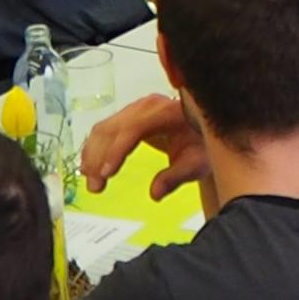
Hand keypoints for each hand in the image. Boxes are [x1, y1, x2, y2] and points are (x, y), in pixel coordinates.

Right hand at [79, 90, 203, 198]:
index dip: (117, 150)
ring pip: (104, 129)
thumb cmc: (204, 143)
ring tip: (92, 182)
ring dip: (92, 155)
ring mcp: (135, 109)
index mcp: (166, 113)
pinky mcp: (129, 115)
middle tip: (95, 187)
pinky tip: (92, 167)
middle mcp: (146, 106)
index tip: (107, 173)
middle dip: (99, 159)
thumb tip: (155, 193)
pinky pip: (106, 129)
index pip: (133, 129)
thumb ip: (176, 177)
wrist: (206, 127)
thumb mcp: (197, 163)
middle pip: (112, 129)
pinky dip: (96, 149)